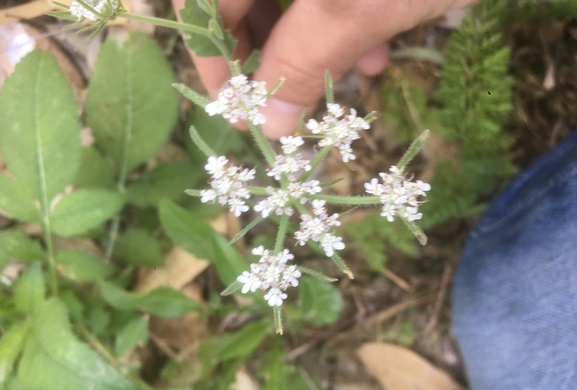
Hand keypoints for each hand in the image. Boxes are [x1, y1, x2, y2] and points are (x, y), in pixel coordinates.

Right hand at [172, 0, 475, 137]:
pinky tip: (376, 48)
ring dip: (314, 45)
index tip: (234, 108)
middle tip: (288, 106)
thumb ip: (302, 65)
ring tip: (346, 79)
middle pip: (242, 0)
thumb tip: (268, 127)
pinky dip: (343, 20)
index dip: (207, 54)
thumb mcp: (353, 8)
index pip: (196, 1)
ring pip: (288, 0)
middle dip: (270, 56)